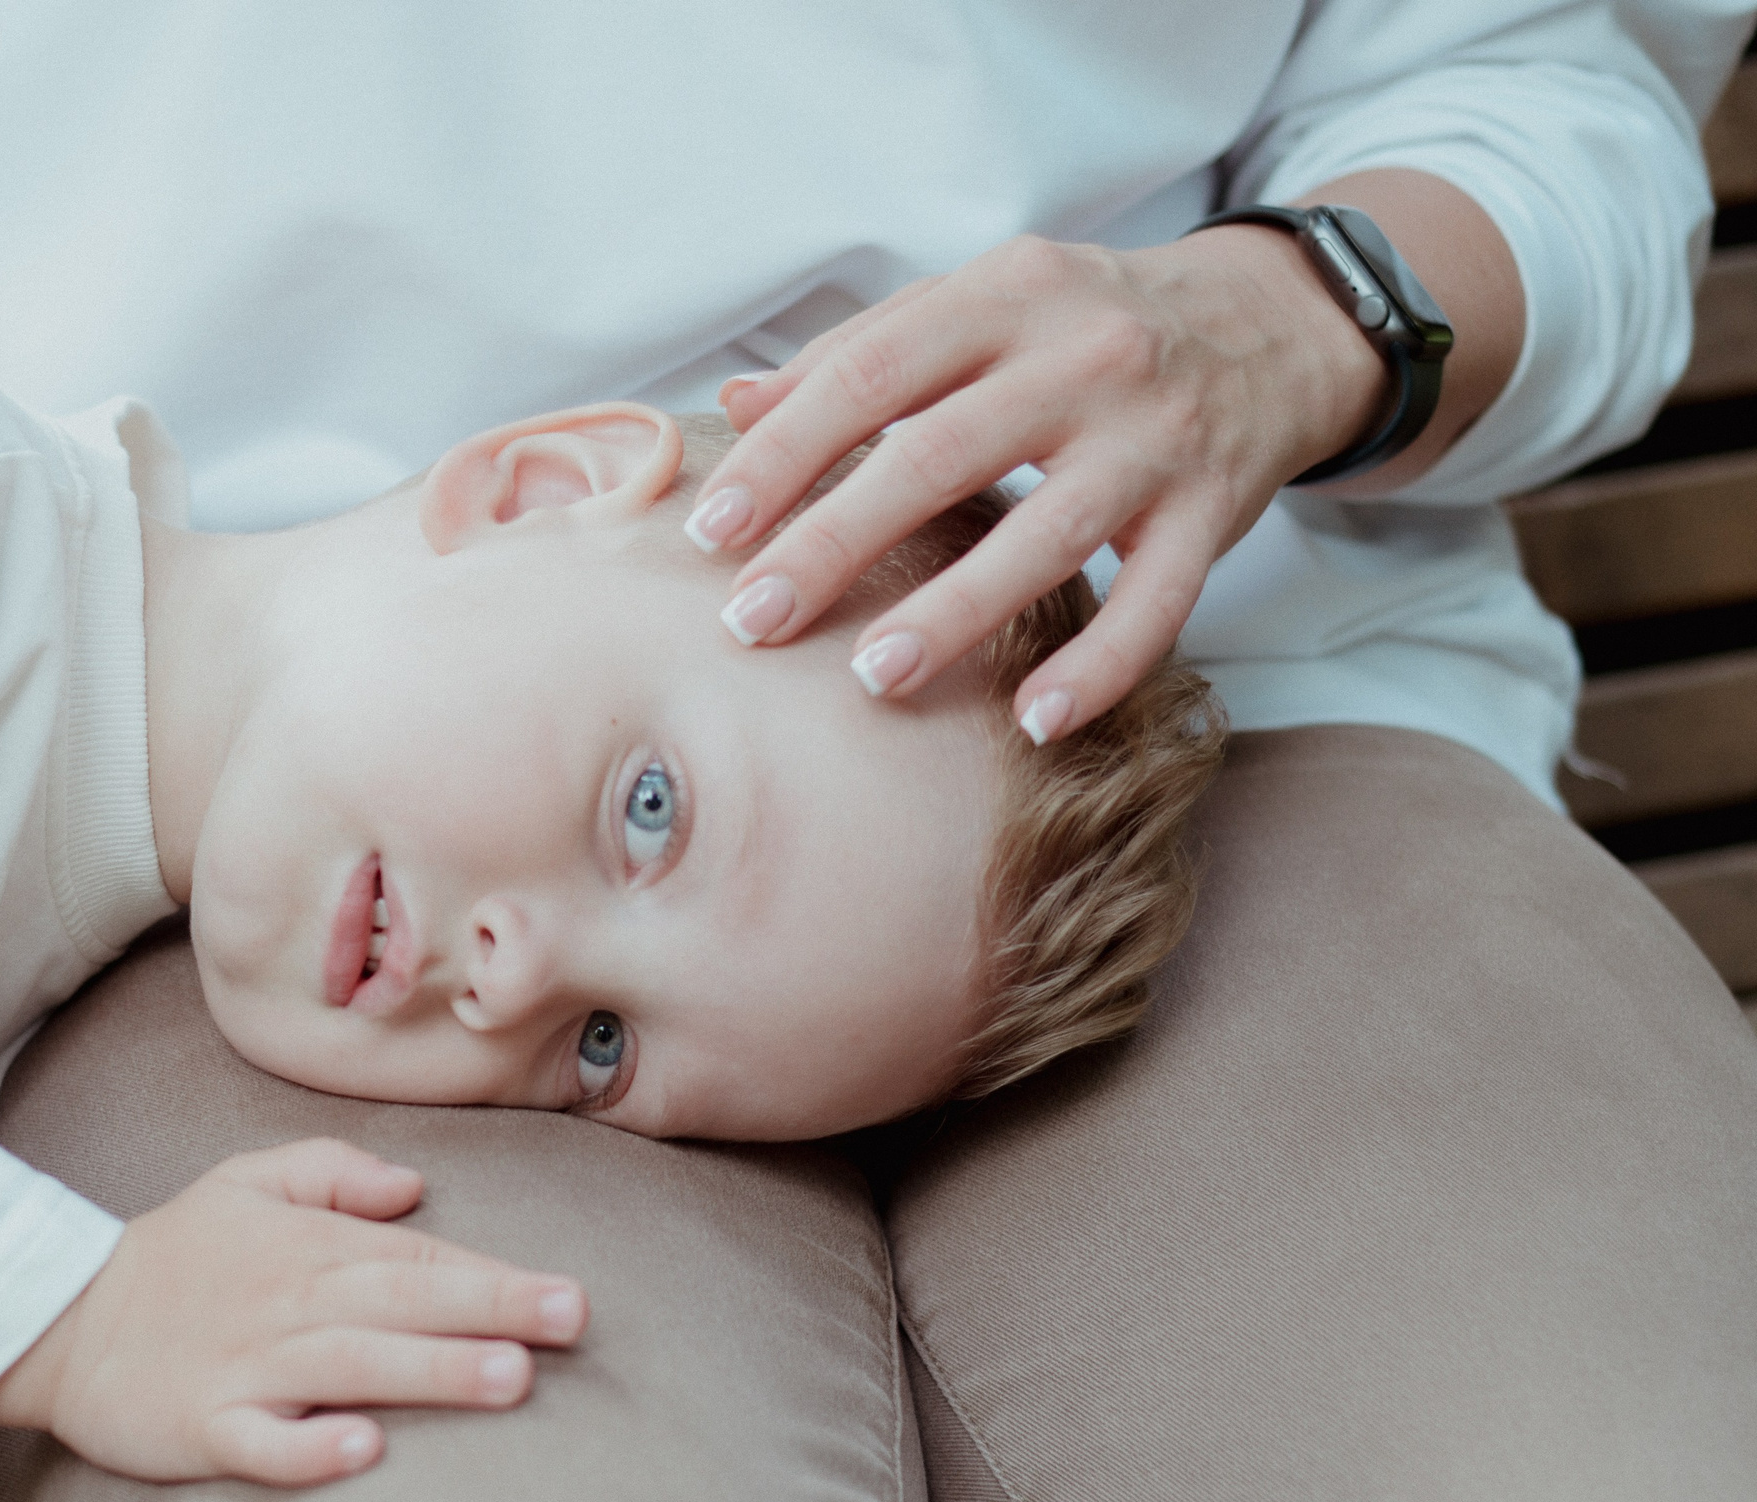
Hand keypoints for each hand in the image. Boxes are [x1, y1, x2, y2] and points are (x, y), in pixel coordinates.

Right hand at [0, 1137, 589, 1485]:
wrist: (57, 1316)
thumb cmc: (173, 1253)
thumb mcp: (247, 1180)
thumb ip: (334, 1171)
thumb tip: (415, 1183)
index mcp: (307, 1246)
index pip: (415, 1257)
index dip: (491, 1274)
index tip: (566, 1292)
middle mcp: (289, 1303)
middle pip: (400, 1302)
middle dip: (489, 1308)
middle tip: (567, 1318)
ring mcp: (246, 1365)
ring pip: (350, 1366)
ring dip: (430, 1370)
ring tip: (506, 1377)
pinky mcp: (203, 1424)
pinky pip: (261, 1441)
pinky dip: (309, 1446)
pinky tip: (363, 1448)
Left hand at [689, 218, 1386, 742]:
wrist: (1275, 323)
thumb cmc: (1086, 324)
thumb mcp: (982, 303)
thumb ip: (861, 351)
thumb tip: (735, 405)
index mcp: (1006, 294)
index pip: (870, 374)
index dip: (784, 455)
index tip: (711, 530)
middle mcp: (1085, 357)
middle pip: (939, 457)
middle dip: (834, 544)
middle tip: (752, 620)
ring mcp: (1156, 439)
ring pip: (1046, 535)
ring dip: (954, 613)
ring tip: (871, 678)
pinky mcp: (1216, 511)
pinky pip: (1158, 603)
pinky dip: (1100, 667)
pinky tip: (1035, 723)